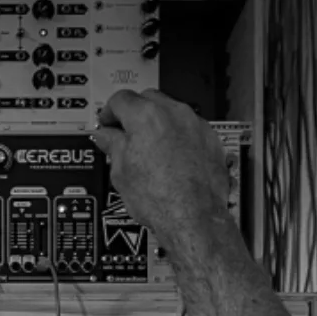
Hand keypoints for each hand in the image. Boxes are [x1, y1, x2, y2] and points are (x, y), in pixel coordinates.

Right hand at [92, 89, 233, 256]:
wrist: (193, 217)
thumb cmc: (160, 199)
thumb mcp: (121, 172)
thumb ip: (113, 146)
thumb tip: (106, 137)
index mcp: (146, 117)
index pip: (121, 99)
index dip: (109, 112)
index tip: (107, 123)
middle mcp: (174, 114)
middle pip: (148, 99)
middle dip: (134, 112)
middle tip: (125, 133)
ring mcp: (195, 125)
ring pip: (172, 112)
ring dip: (158, 122)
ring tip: (149, 148)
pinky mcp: (210, 139)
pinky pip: (189, 128)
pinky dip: (178, 135)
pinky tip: (170, 157)